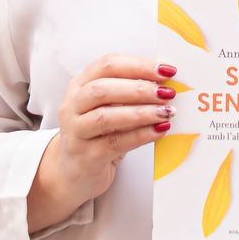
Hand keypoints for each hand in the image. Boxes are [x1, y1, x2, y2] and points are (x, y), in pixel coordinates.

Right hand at [37, 54, 176, 210]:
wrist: (75, 173)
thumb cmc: (97, 134)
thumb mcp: (108, 108)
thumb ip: (128, 93)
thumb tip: (164, 83)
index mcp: (79, 85)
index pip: (107, 65)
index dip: (138, 65)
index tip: (165, 71)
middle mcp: (72, 106)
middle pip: (102, 89)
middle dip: (139, 89)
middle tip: (166, 93)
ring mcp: (76, 132)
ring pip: (106, 117)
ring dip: (140, 112)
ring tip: (165, 112)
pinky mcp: (86, 156)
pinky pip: (115, 142)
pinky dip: (140, 135)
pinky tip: (158, 131)